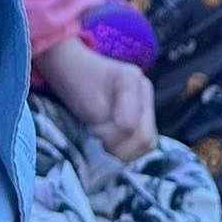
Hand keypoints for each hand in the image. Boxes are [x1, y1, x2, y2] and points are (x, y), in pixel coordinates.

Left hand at [34, 35, 157, 162]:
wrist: (73, 71)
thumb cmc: (77, 84)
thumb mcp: (90, 106)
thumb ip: (111, 128)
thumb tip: (128, 150)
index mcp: (132, 79)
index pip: (130, 126)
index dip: (110, 135)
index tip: (92, 128)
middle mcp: (145, 90)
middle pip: (145, 137)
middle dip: (119, 146)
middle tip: (98, 138)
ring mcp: (147, 103)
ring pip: (147, 143)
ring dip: (124, 150)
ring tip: (104, 140)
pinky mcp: (144, 117)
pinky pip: (143, 143)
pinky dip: (127, 148)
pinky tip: (111, 141)